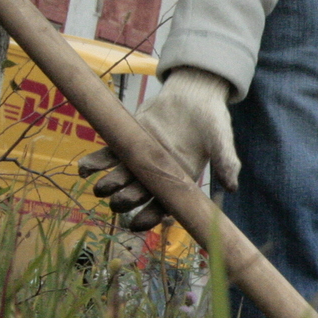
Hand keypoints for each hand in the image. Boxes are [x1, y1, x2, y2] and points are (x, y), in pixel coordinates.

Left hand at [78, 66, 235, 230]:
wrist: (194, 93)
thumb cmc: (211, 119)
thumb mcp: (221, 138)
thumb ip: (226, 161)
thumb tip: (233, 188)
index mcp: (179, 179)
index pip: (162, 204)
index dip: (149, 217)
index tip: (137, 224)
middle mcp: (157, 173)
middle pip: (136, 194)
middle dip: (125, 201)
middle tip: (119, 201)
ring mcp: (139, 158)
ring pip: (119, 178)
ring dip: (107, 185)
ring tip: (101, 188)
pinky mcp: (127, 140)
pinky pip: (106, 156)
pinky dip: (93, 163)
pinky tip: (84, 169)